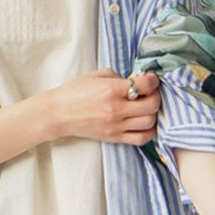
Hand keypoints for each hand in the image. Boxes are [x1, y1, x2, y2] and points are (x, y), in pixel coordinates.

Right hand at [45, 67, 160, 145]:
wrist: (58, 113)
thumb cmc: (75, 92)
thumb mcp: (97, 75)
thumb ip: (119, 77)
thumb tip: (137, 80)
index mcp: (111, 90)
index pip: (145, 85)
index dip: (153, 80)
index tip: (150, 79)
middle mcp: (116, 109)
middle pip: (152, 105)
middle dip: (156, 96)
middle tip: (151, 93)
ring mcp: (116, 126)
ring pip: (150, 122)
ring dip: (153, 113)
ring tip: (147, 107)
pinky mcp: (114, 138)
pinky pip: (141, 139)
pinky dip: (149, 131)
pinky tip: (145, 123)